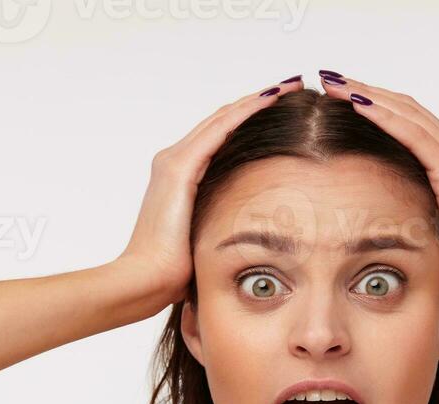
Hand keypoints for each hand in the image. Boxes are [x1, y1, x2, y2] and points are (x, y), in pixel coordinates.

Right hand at [116, 75, 306, 308]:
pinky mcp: (179, 168)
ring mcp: (174, 162)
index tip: (284, 112)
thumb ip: (220, 226)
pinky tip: (271, 100)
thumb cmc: (173, 272)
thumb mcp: (204, 241)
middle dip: (258, 103)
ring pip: (223, 118)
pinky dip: (246, 111)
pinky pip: (219, 129)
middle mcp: (174, 162)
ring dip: (257, 100)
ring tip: (289, 86)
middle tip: (293, 87)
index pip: (220, 138)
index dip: (250, 121)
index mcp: (180, 178)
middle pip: (222, 121)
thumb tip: (250, 238)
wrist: (145, 281)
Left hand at [319, 73, 438, 316]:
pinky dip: (383, 116)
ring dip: (368, 95)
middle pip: (407, 108)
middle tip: (331, 79)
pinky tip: (356, 104)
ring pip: (407, 113)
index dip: (377, 105)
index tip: (343, 97)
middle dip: (366, 91)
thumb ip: (413, 209)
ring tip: (334, 84)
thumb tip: (381, 213)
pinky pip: (413, 134)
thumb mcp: (432, 228)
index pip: (411, 121)